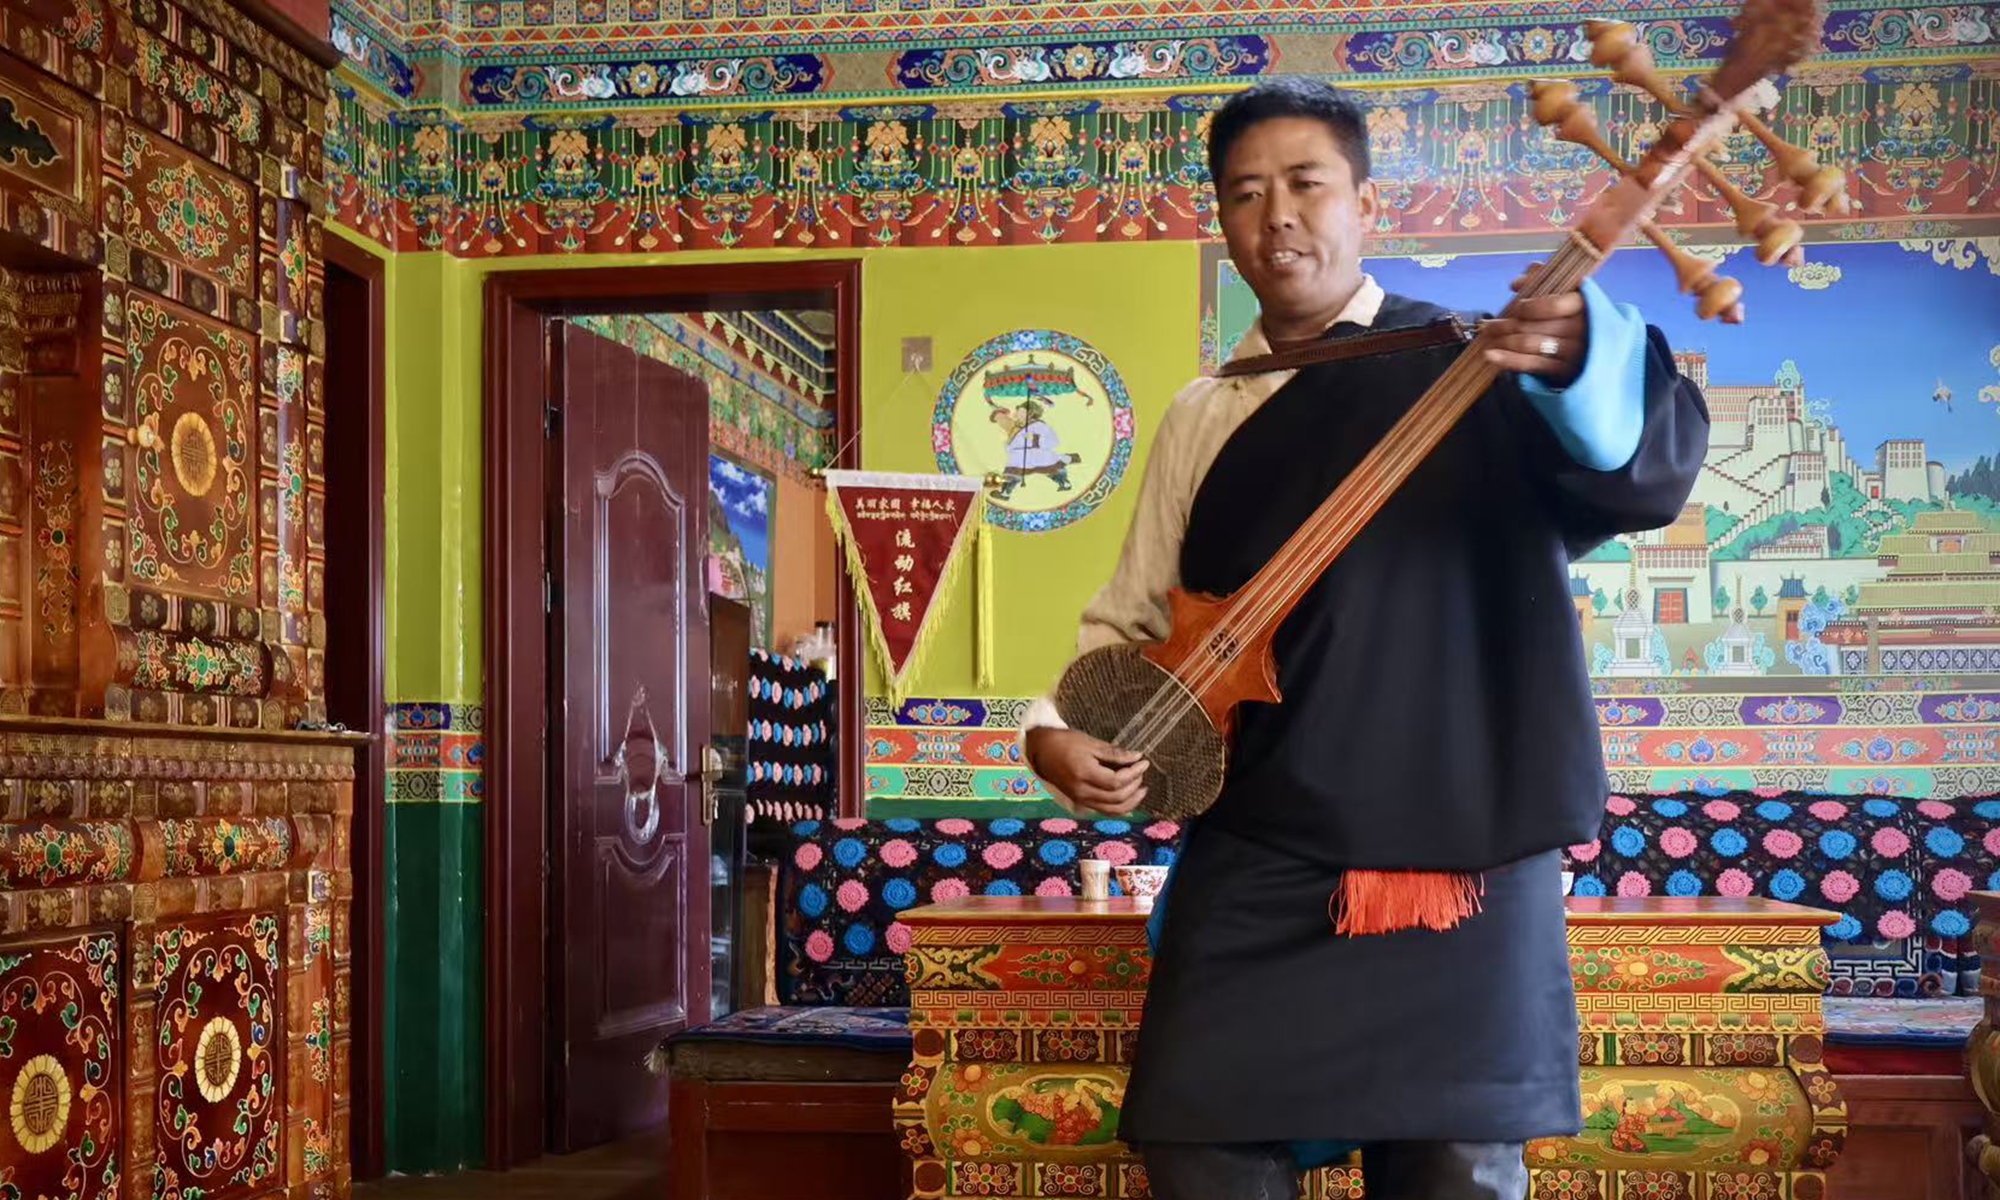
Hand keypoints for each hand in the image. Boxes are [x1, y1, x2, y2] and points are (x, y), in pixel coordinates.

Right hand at [1024, 728, 1148, 814]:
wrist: (1041, 751)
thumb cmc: (1064, 742)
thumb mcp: (1090, 743)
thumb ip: (1114, 753)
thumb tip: (1136, 757)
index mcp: (1084, 774)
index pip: (1116, 781)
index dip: (1134, 773)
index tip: (1144, 762)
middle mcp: (1082, 791)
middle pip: (1116, 798)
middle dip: (1134, 786)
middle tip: (1141, 773)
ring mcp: (1080, 799)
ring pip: (1111, 810)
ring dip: (1130, 802)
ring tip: (1141, 790)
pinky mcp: (1080, 802)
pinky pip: (1103, 811)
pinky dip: (1118, 809)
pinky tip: (1128, 801)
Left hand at [1481, 265, 1587, 385]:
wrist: (1592, 347)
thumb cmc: (1569, 314)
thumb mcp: (1560, 290)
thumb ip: (1539, 279)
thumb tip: (1516, 283)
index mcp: (1583, 304)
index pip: (1555, 306)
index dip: (1531, 307)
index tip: (1517, 307)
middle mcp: (1581, 329)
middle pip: (1535, 326)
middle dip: (1505, 325)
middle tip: (1486, 326)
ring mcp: (1574, 352)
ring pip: (1530, 344)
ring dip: (1503, 341)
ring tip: (1486, 338)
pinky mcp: (1564, 371)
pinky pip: (1532, 364)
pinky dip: (1507, 360)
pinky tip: (1490, 356)